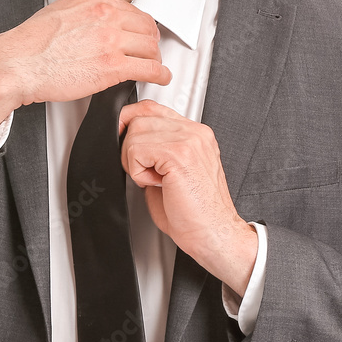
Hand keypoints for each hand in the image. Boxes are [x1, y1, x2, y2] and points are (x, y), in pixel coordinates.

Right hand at [0, 0, 171, 124]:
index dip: (138, 26)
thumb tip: (95, 24)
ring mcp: (111, 39)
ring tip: (155, 66)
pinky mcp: (113, 65)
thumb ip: (83, 13)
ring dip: (155, 58)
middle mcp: (105, 14)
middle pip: (145, 26)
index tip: (140, 34)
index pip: (130, 9)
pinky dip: (160, 74)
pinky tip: (161, 77)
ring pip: (150, 47)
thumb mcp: (59, 11)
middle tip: (150, 51)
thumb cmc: (30, 44)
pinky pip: (149, 68)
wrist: (18, 64)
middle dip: (150, 41)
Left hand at [118, 99, 257, 295]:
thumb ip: (155, 151)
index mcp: (195, 134)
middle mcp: (195, 132)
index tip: (129, 147)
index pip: (152, 108)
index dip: (132, 124)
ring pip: (135, 132)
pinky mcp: (179, 153)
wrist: (214, 234)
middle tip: (147, 173)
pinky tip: (157, 184)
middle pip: (140, 116)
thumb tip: (126, 142)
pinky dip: (138, 172)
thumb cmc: (195, 213)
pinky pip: (136, 150)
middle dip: (130, 147)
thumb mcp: (171, 173)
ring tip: (155, 179)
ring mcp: (189, 140)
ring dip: (134, 160)